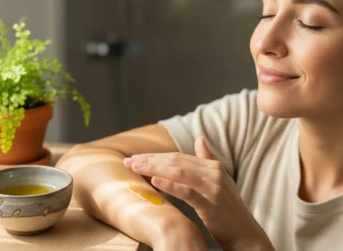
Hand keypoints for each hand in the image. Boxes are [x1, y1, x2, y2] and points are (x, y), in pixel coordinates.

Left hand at [124, 138, 273, 250]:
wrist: (245, 234)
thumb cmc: (226, 209)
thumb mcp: (217, 181)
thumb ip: (206, 160)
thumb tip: (199, 139)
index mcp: (213, 165)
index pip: (178, 156)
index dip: (155, 156)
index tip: (136, 158)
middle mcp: (213, 172)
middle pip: (175, 161)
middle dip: (149, 160)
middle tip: (129, 162)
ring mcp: (213, 186)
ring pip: (178, 172)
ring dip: (154, 168)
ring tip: (135, 168)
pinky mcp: (211, 203)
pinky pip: (187, 191)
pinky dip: (170, 184)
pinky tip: (155, 181)